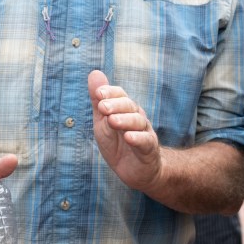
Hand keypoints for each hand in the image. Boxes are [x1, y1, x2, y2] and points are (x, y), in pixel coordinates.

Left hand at [88, 70, 161, 191]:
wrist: (136, 170)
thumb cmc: (118, 144)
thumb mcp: (103, 122)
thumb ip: (99, 101)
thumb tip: (94, 72)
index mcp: (125, 110)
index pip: (120, 95)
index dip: (110, 92)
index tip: (98, 93)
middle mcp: (137, 117)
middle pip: (129, 106)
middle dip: (116, 105)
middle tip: (103, 107)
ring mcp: (145, 133)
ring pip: (138, 122)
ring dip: (125, 120)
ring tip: (112, 121)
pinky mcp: (149, 149)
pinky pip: (146, 141)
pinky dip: (137, 138)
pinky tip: (129, 137)